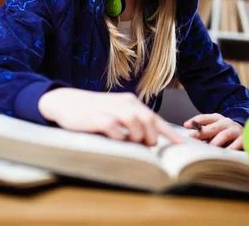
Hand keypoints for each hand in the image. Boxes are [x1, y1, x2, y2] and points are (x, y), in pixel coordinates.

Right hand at [38, 88, 183, 145]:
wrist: (66, 102)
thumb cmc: (93, 111)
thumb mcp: (115, 111)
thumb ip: (131, 121)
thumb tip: (149, 139)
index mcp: (130, 102)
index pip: (155, 118)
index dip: (169, 133)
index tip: (182, 144)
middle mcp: (124, 104)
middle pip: (149, 121)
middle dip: (152, 137)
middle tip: (146, 145)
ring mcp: (112, 110)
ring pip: (136, 125)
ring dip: (137, 138)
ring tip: (130, 142)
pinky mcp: (100, 119)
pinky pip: (118, 132)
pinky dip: (120, 139)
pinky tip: (115, 139)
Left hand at [183, 113, 243, 149]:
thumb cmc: (226, 135)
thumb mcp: (215, 132)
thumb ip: (204, 134)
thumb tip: (190, 139)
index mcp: (218, 119)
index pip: (205, 118)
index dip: (195, 121)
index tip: (186, 125)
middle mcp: (227, 123)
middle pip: (213, 126)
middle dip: (202, 131)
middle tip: (193, 137)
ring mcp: (236, 130)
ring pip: (224, 134)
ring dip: (215, 141)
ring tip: (209, 148)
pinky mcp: (244, 139)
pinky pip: (237, 144)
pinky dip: (230, 149)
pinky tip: (225, 154)